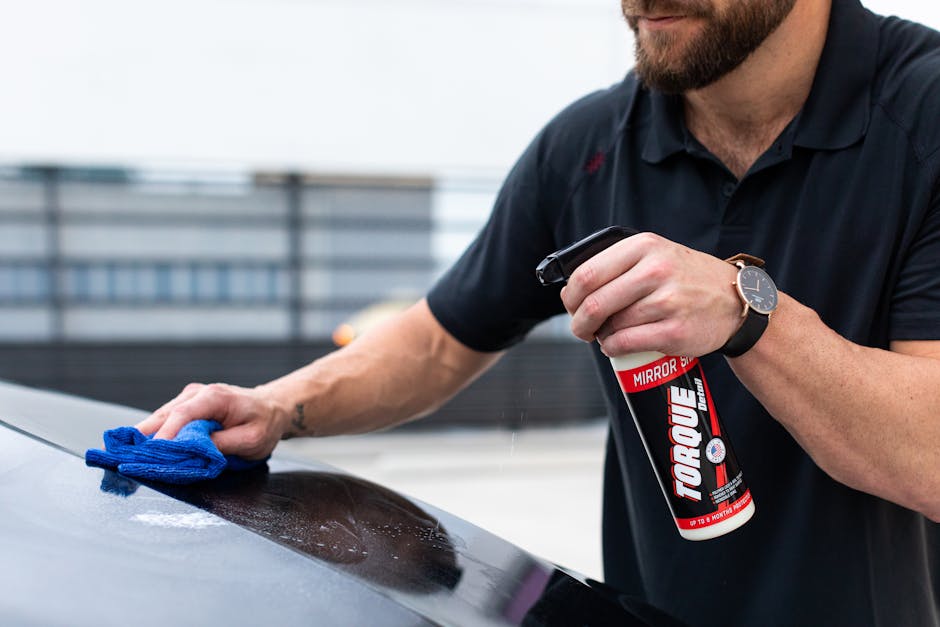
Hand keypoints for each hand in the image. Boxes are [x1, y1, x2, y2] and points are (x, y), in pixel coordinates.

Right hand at [135, 382, 287, 459]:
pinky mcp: (185, 407)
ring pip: (159, 419)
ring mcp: (189, 398)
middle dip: (142, 438)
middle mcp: (197, 394)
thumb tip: (193, 451)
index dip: (163, 436)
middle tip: (122, 458)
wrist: (271, 408)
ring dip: (144, 438)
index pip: (182, 415)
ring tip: (124, 456)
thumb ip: (223, 444)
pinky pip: (165, 421)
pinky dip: (153, 435)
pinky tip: (140, 449)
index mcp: (214, 397)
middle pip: (163, 416)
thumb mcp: (252, 440)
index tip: (149, 454)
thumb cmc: (264, 423)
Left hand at [560, 232, 742, 356]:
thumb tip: (572, 289)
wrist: (734, 300)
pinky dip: (613, 348)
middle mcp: (656, 270)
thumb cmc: (686, 279)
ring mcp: (668, 302)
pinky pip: (626, 343)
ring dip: (600, 336)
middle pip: (595, 302)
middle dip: (579, 322)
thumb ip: (619, 264)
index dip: (571, 295)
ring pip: (611, 325)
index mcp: (644, 246)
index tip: (572, 305)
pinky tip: (617, 345)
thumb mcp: (656, 254)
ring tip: (608, 335)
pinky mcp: (675, 331)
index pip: (587, 273)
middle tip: (582, 329)